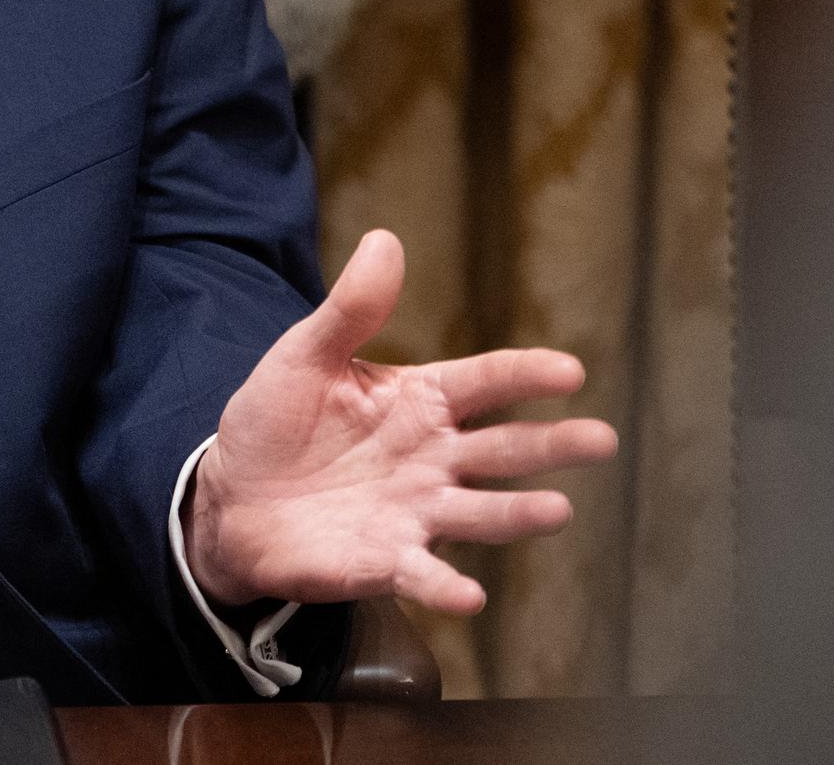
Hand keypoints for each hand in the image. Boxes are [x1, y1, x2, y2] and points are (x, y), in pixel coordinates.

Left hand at [183, 229, 618, 615]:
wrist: (232, 496)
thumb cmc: (276, 421)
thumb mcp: (305, 356)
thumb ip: (351, 309)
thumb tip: (385, 239)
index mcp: (419, 401)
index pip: (483, 383)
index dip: (524, 375)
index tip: (570, 370)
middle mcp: (432, 458)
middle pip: (503, 449)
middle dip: (552, 445)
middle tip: (601, 438)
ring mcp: (415, 511)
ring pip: (480, 512)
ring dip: (518, 514)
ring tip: (558, 510)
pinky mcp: (386, 560)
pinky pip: (423, 574)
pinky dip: (446, 585)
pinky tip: (469, 594)